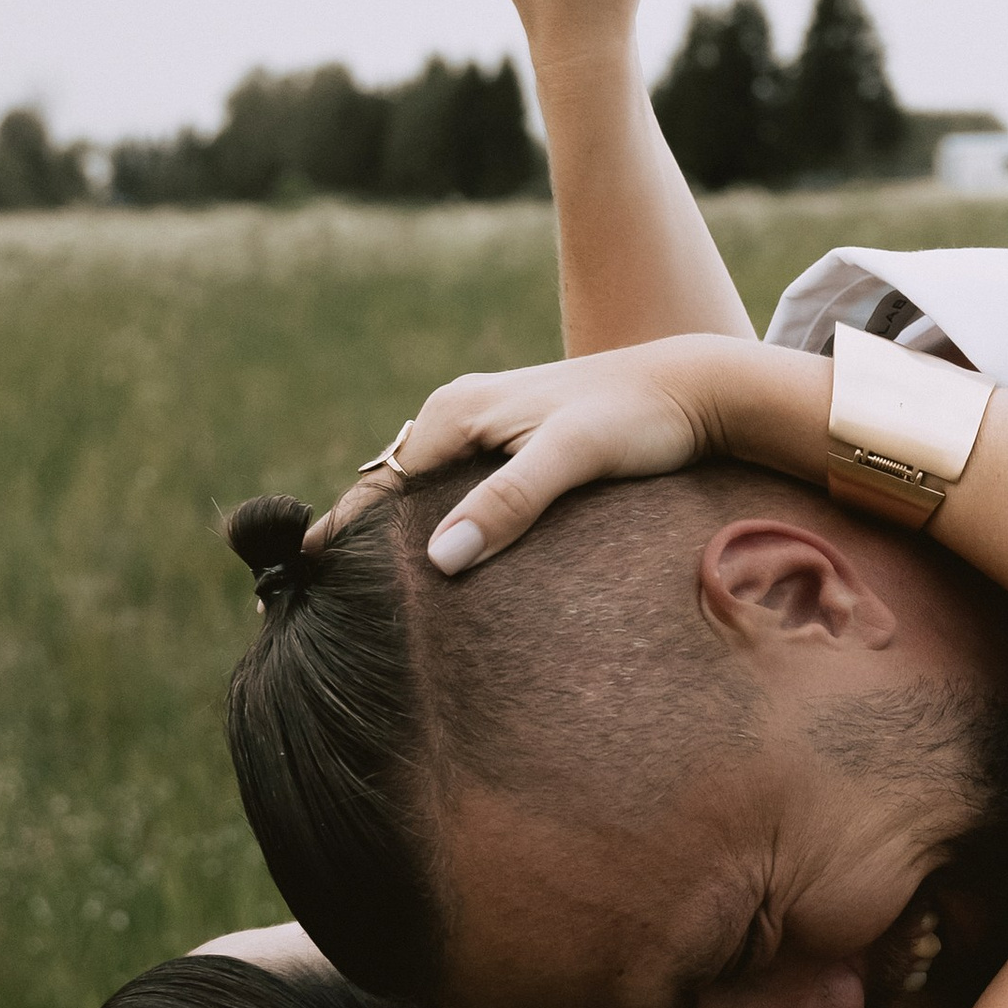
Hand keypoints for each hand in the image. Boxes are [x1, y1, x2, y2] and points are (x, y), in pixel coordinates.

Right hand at [307, 339, 733, 570]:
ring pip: (427, 497)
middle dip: (371, 549)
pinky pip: (458, 495)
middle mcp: (457, 413)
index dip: (345, 541)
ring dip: (410, 543)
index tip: (308, 592)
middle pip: (396, 496)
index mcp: (454, 412)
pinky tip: (448, 572)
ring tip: (384, 608)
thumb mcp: (573, 458)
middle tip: (345, 619)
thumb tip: (441, 558)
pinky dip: (446, 529)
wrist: (698, 388)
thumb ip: (509, 503)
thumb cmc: (639, 418)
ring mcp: (484, 429)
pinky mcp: (513, 447)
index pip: (378, 490)